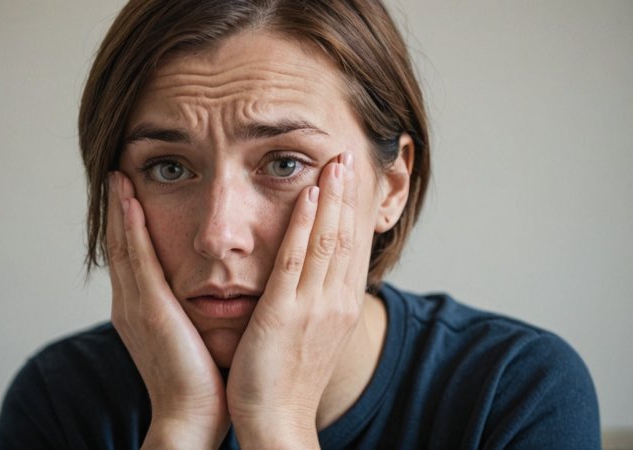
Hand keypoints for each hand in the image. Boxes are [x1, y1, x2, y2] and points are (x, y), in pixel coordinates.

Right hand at [107, 171, 228, 448]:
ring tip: (119, 175)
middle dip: (118, 209)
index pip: (134, 257)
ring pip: (124, 245)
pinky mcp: (149, 310)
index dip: (128, 225)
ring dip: (121, 208)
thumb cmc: (202, 381)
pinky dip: (131, 228)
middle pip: (121, 245)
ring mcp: (135, 306)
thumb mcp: (193, 336)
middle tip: (117, 174)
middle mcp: (131, 305)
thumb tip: (214, 289)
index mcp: (143, 311)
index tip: (132, 195)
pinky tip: (131, 201)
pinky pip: (138, 259)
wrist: (192, 418)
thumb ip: (193, 310)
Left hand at [226, 152, 363, 447]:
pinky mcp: (287, 314)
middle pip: (348, 237)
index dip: (355, 211)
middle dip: (350, 194)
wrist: (277, 423)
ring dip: (333, 197)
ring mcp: (315, 307)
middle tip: (351, 155)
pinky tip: (308, 195)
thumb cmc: (286, 381)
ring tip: (336, 160)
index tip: (354, 179)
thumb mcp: (310, 336)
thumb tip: (315, 282)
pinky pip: (298, 260)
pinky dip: (306, 225)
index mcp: (341, 308)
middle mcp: (336, 303)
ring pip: (329, 240)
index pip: (353, 249)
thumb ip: (314, 304)